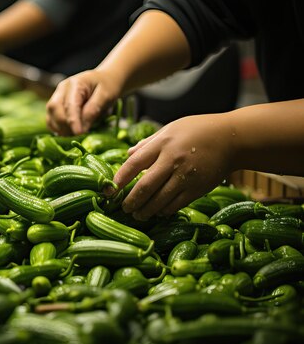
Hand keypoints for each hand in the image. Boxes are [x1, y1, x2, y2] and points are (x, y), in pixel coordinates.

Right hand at [46, 69, 122, 134]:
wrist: (106, 80)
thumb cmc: (108, 86)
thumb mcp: (106, 96)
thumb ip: (93, 110)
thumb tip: (82, 128)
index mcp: (75, 83)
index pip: (69, 104)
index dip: (73, 121)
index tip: (79, 133)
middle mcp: (61, 90)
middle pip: (54, 109)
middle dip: (66, 125)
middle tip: (82, 135)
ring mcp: (56, 98)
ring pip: (50, 117)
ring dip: (62, 129)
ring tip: (78, 134)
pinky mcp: (56, 108)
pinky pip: (51, 122)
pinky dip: (59, 130)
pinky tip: (71, 132)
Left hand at [110, 114, 235, 219]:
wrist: (232, 139)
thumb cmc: (198, 130)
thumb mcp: (170, 128)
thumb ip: (148, 143)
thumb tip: (128, 155)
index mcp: (162, 144)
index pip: (134, 164)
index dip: (120, 179)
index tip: (110, 189)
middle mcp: (172, 161)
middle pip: (144, 187)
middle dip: (131, 201)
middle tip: (123, 208)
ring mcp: (186, 177)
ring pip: (159, 200)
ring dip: (145, 210)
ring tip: (137, 214)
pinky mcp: (197, 189)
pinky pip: (175, 205)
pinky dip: (164, 210)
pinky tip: (157, 212)